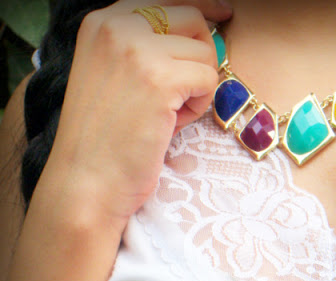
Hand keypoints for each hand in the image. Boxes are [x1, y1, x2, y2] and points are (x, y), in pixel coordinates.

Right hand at [37, 0, 231, 231]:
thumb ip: (145, 51)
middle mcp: (116, 26)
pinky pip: (208, 79)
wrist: (86, 183)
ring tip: (169, 116)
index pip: (166, 0)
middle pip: (192, 17)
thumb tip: (202, 35)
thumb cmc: (104, 141)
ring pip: (205, 52)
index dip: (201, 7)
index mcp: (102, 22)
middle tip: (181, 96)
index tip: (224, 13)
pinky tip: (173, 124)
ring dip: (197, 88)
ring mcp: (137, 50)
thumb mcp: (114, 77)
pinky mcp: (159, 79)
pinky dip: (199, 106)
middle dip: (199, 57)